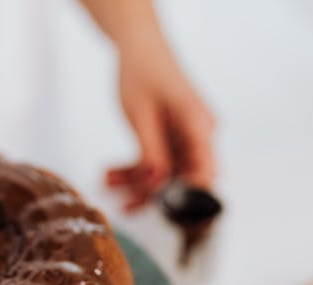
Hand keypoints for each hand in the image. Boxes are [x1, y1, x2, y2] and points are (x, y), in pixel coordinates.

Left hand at [108, 28, 215, 210]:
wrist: (138, 48)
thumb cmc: (143, 71)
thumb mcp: (142, 116)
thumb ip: (152, 153)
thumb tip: (157, 186)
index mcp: (199, 126)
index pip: (204, 172)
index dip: (187, 196)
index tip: (163, 209)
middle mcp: (198, 133)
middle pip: (183, 176)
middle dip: (154, 193)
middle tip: (126, 204)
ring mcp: (184, 136)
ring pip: (166, 172)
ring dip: (137, 182)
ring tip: (108, 183)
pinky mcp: (170, 137)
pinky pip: (155, 161)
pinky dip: (134, 169)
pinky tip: (111, 173)